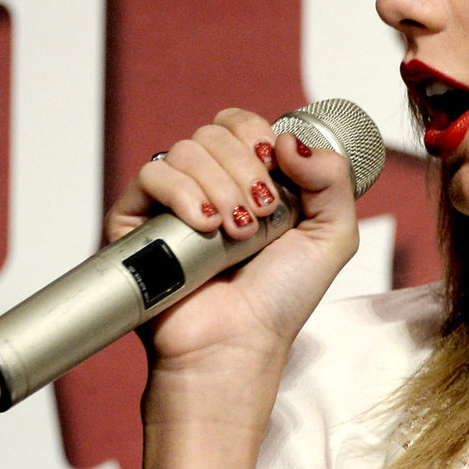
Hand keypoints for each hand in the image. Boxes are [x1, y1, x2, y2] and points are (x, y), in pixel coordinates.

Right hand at [107, 108, 358, 419]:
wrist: (237, 344)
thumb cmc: (279, 300)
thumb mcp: (331, 236)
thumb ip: (332, 179)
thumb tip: (290, 140)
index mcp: (248, 180)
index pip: (241, 124)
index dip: (259, 136)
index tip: (277, 172)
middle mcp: (207, 185)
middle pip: (215, 132)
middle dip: (246, 171)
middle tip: (262, 218)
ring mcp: (170, 201)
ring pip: (186, 150)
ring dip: (221, 188)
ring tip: (236, 234)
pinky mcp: (135, 220)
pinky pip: (152, 174)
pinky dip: (183, 194)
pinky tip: (204, 227)